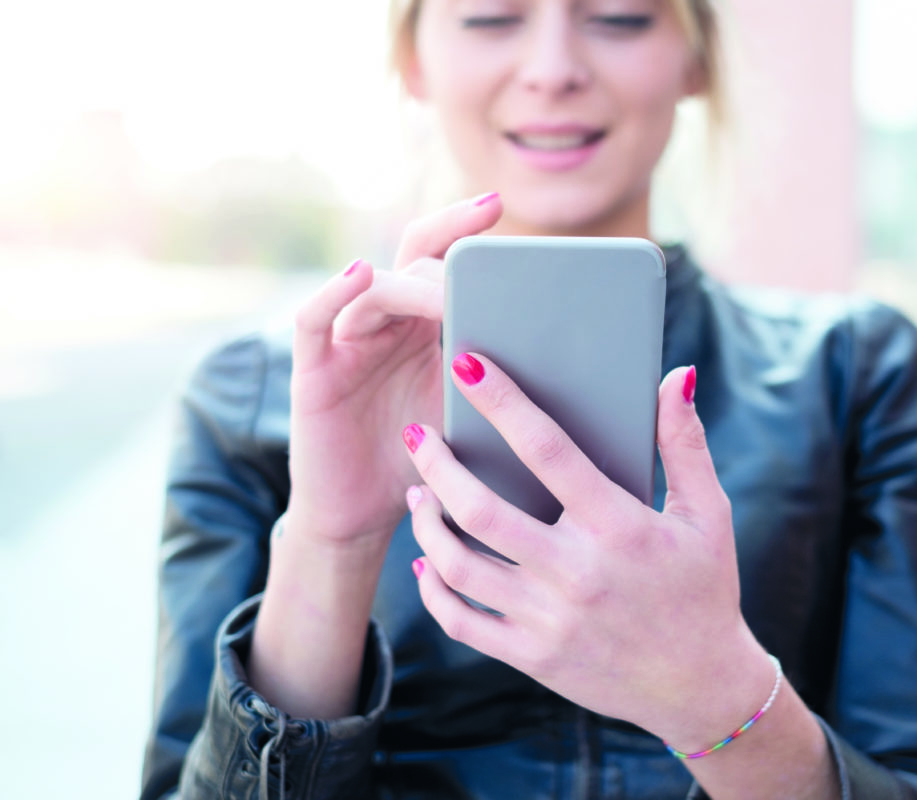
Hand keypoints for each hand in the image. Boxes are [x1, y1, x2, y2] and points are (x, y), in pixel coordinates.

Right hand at [284, 194, 502, 546]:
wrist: (368, 518)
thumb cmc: (428, 468)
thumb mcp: (474, 416)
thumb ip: (502, 382)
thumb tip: (576, 365)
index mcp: (424, 329)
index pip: (440, 262)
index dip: (462, 230)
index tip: (498, 206)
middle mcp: (385, 326)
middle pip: (409, 260)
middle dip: (447, 241)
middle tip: (483, 226)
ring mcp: (347, 344)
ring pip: (373, 289)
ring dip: (412, 283)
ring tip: (449, 285)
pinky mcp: (313, 372)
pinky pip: (316, 320)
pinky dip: (334, 293)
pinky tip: (361, 274)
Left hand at [406, 353, 774, 748]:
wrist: (701, 688)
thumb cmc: (704, 589)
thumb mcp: (709, 514)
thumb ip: (685, 443)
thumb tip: (675, 376)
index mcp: (619, 526)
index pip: (547, 449)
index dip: (502, 402)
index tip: (467, 364)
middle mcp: (577, 572)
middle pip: (481, 509)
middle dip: (437, 464)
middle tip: (417, 435)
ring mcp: (549, 619)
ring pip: (459, 565)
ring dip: (427, 523)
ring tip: (418, 494)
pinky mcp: (532, 656)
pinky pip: (461, 621)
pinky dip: (434, 589)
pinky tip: (427, 560)